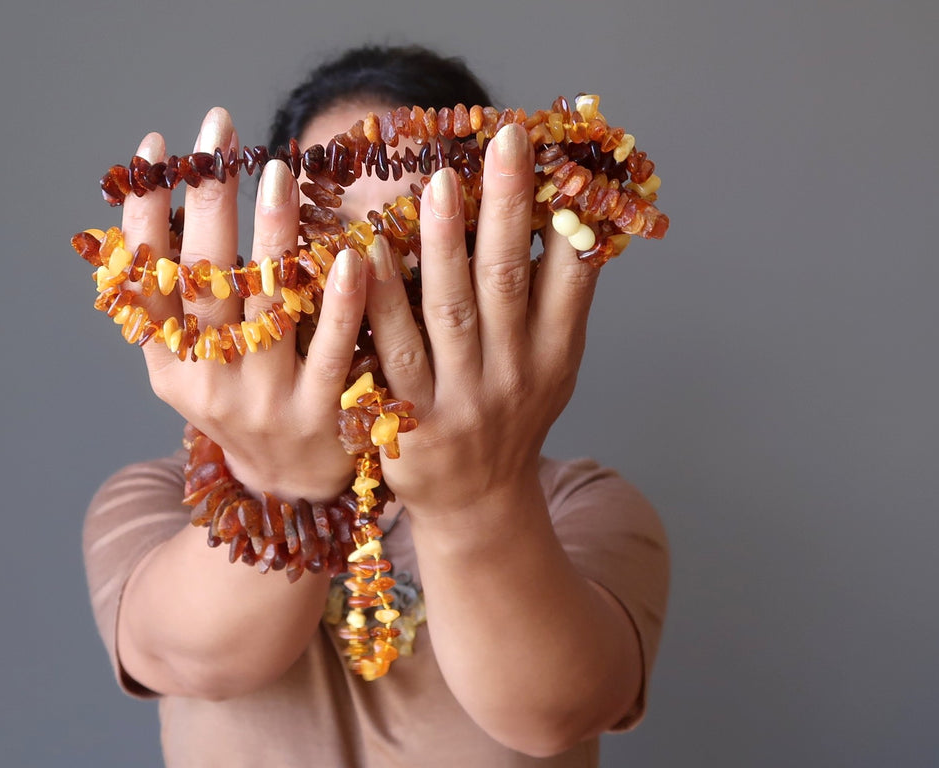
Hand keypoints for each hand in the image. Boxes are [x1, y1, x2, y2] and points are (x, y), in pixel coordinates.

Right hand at [122, 108, 367, 499]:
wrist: (290, 486)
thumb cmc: (244, 403)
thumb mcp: (194, 367)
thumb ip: (180, 307)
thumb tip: (163, 213)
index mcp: (170, 363)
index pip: (147, 276)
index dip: (147, 209)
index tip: (159, 146)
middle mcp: (207, 381)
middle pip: (203, 278)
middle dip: (208, 198)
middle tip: (221, 128)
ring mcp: (264, 400)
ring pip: (264, 306)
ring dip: (271, 235)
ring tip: (278, 173)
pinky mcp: (319, 414)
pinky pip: (330, 349)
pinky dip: (338, 300)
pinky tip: (353, 252)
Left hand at [364, 123, 601, 518]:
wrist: (475, 503)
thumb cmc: (513, 415)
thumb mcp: (555, 366)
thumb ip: (563, 301)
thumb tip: (574, 220)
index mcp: (553, 354)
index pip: (568, 278)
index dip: (564, 217)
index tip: (557, 156)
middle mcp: (512, 374)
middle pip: (507, 282)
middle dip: (507, 209)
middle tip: (504, 142)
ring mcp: (458, 399)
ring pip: (449, 312)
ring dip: (443, 245)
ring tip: (440, 184)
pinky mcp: (407, 419)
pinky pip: (389, 351)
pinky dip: (378, 301)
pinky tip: (364, 252)